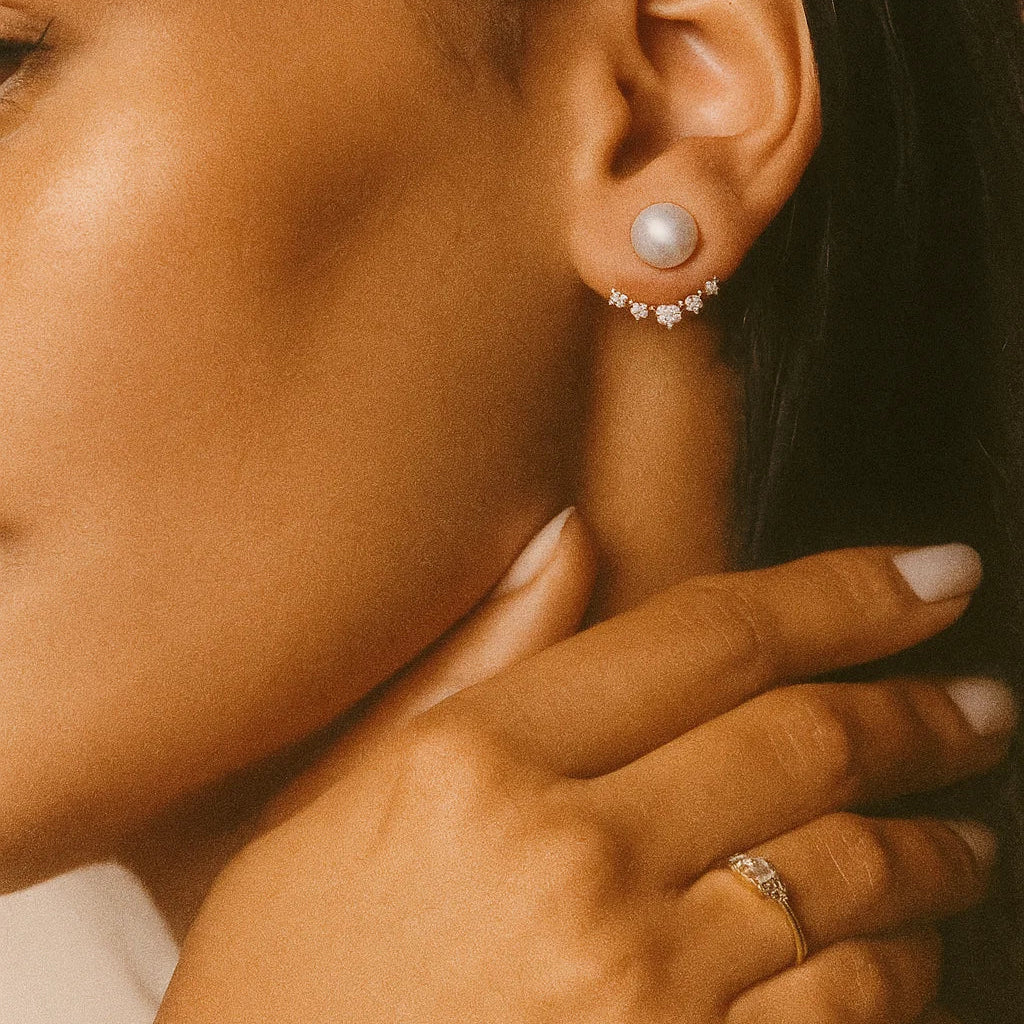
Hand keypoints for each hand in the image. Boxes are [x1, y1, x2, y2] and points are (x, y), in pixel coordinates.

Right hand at [157, 516, 1014, 1022]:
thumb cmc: (295, 968)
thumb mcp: (341, 791)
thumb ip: (477, 657)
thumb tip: (567, 537)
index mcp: (477, 762)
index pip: (708, 637)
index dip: (843, 595)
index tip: (930, 575)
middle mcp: (566, 860)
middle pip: (803, 745)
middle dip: (921, 713)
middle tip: (976, 702)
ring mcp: (636, 988)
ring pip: (851, 879)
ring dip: (936, 848)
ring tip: (966, 829)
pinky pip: (847, 1012)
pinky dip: (905, 970)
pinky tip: (911, 951)